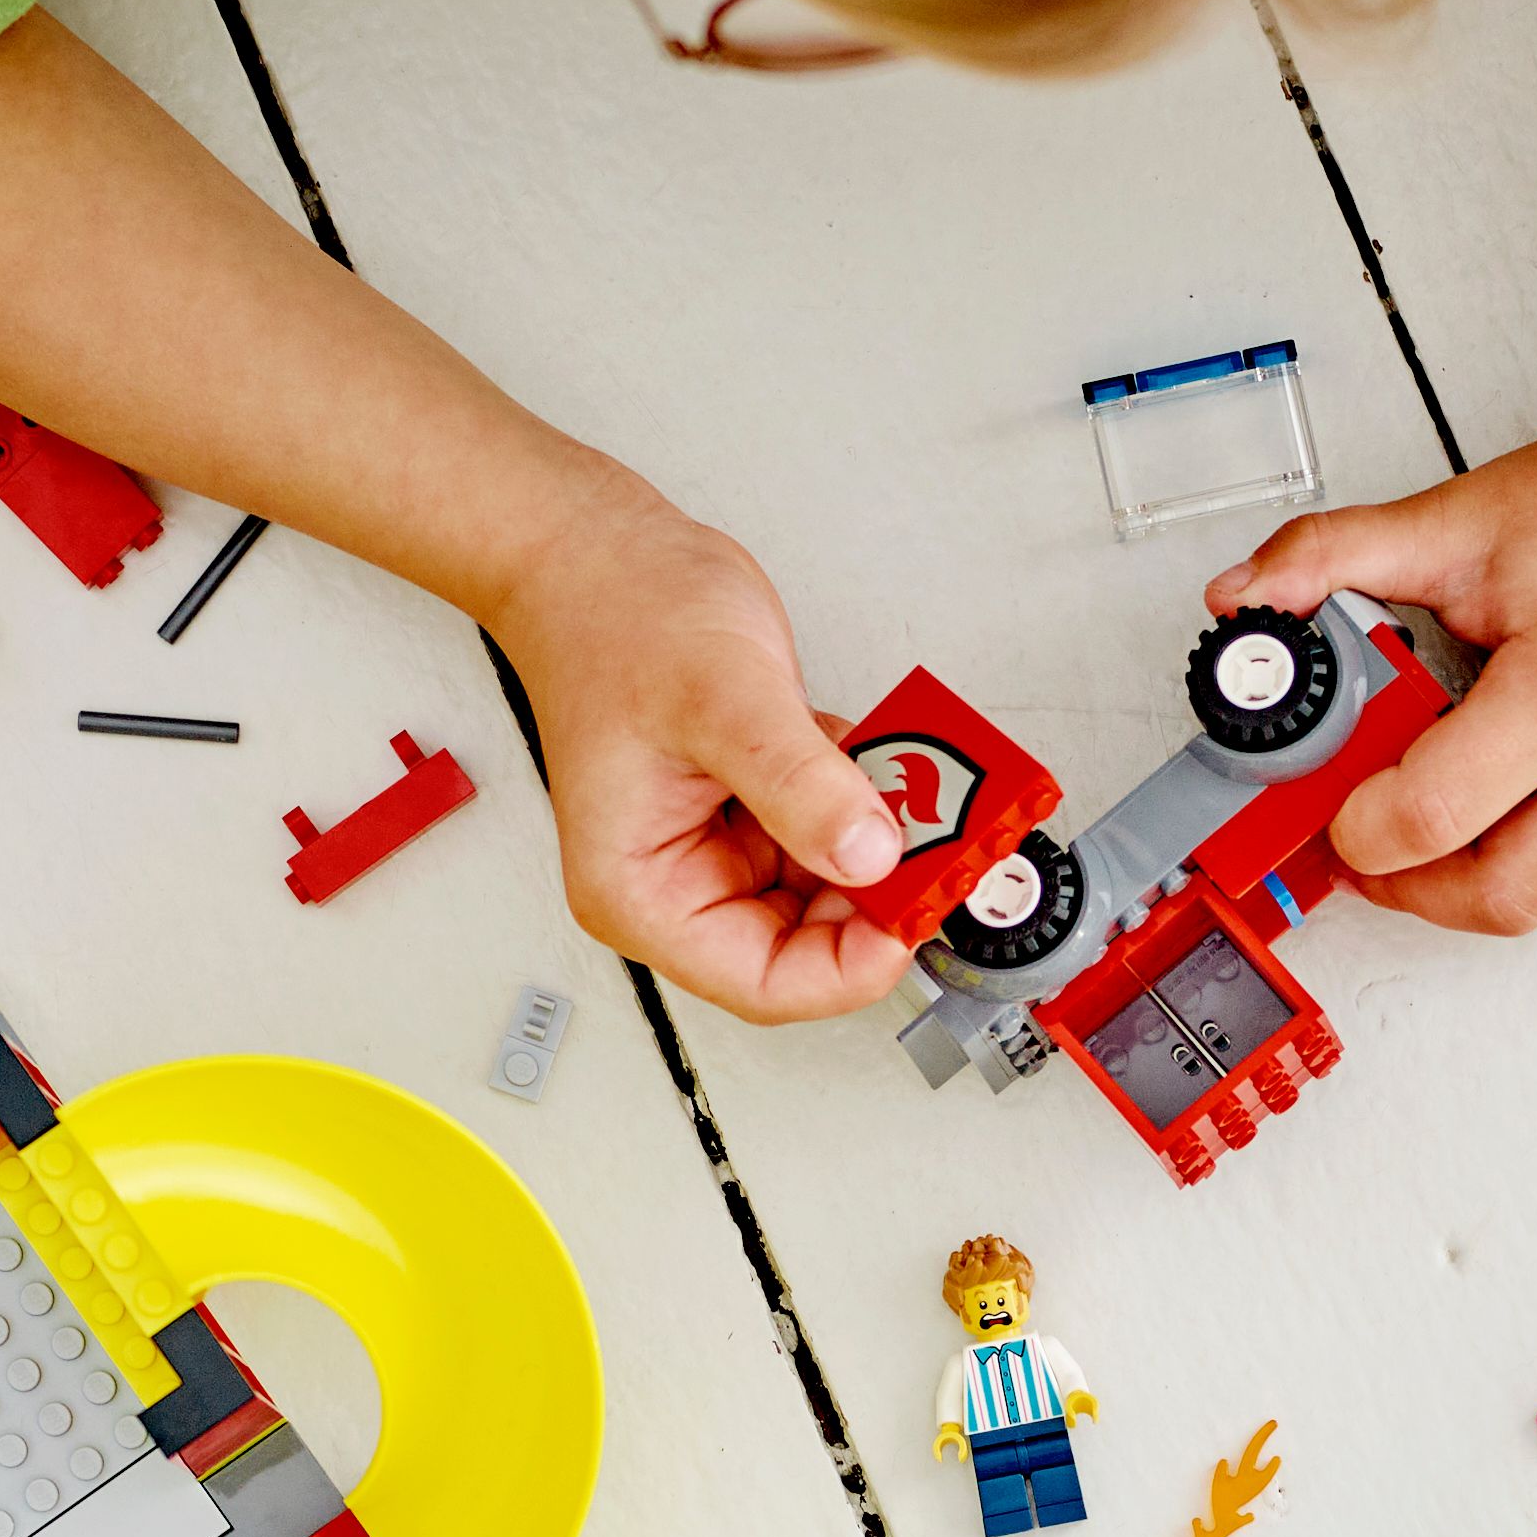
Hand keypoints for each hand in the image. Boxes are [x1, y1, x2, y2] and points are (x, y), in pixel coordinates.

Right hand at [495, 477, 921, 1025]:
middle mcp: (673, 883)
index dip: (851, 967)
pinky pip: (825, 836)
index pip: (764, 984)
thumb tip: (871, 854)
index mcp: (641, 891)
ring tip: (919, 795)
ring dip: (880, 849)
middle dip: (877, 900)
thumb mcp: (727, 699)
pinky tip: (876, 762)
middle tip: (941, 850)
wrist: (594, 551)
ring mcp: (711, 849)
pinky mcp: (745, 812)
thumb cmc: (618, 615)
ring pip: (825, 892)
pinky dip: (863, 806)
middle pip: (804, 946)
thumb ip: (801, 786)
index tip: (914, 916)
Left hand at [1234, 395, 1536, 935]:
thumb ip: (1325, 559)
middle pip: (1495, 898)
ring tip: (1471, 780)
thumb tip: (1241, 598)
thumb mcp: (1447, 525)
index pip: (1431, 822)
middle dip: (1415, 884)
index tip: (1342, 810)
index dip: (1360, 831)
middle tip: (1380, 841)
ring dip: (1490, 862)